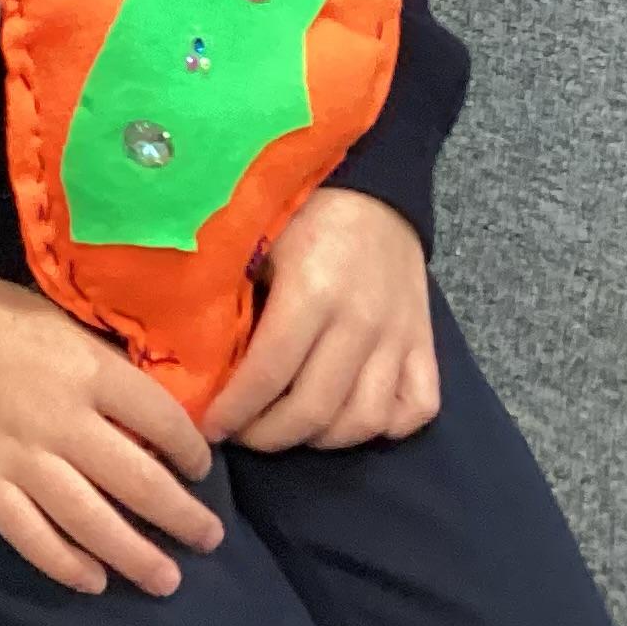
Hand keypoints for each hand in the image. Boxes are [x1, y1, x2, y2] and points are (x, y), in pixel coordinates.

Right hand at [0, 266, 226, 596]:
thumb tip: (149, 412)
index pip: (162, 421)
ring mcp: (22, 460)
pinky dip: (66, 565)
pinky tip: (94, 581)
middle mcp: (64, 421)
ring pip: (92, 523)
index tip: (201, 469)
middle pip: (139, 482)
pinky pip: (32, 538)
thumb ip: (105, 367)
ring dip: (136, 556)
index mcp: (89, 371)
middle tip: (209, 538)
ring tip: (166, 579)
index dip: (191, 451)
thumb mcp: (63, 321)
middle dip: (182, 518)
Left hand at [198, 188, 438, 452]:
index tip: (210, 428)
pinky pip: (415, 408)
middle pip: (315, 411)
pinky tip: (350, 415)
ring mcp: (399, 336)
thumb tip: (200, 364)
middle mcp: (360, 322)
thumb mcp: (258, 244)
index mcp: (312, 292)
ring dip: (321, 439)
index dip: (234, 412)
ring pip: (364, 421)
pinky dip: (384, 425)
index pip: (269, 375)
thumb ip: (235, 302)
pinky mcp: (426, 343)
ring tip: (290, 426)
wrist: (372, 187)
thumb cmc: (303, 213)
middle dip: (269, 436)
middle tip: (243, 433)